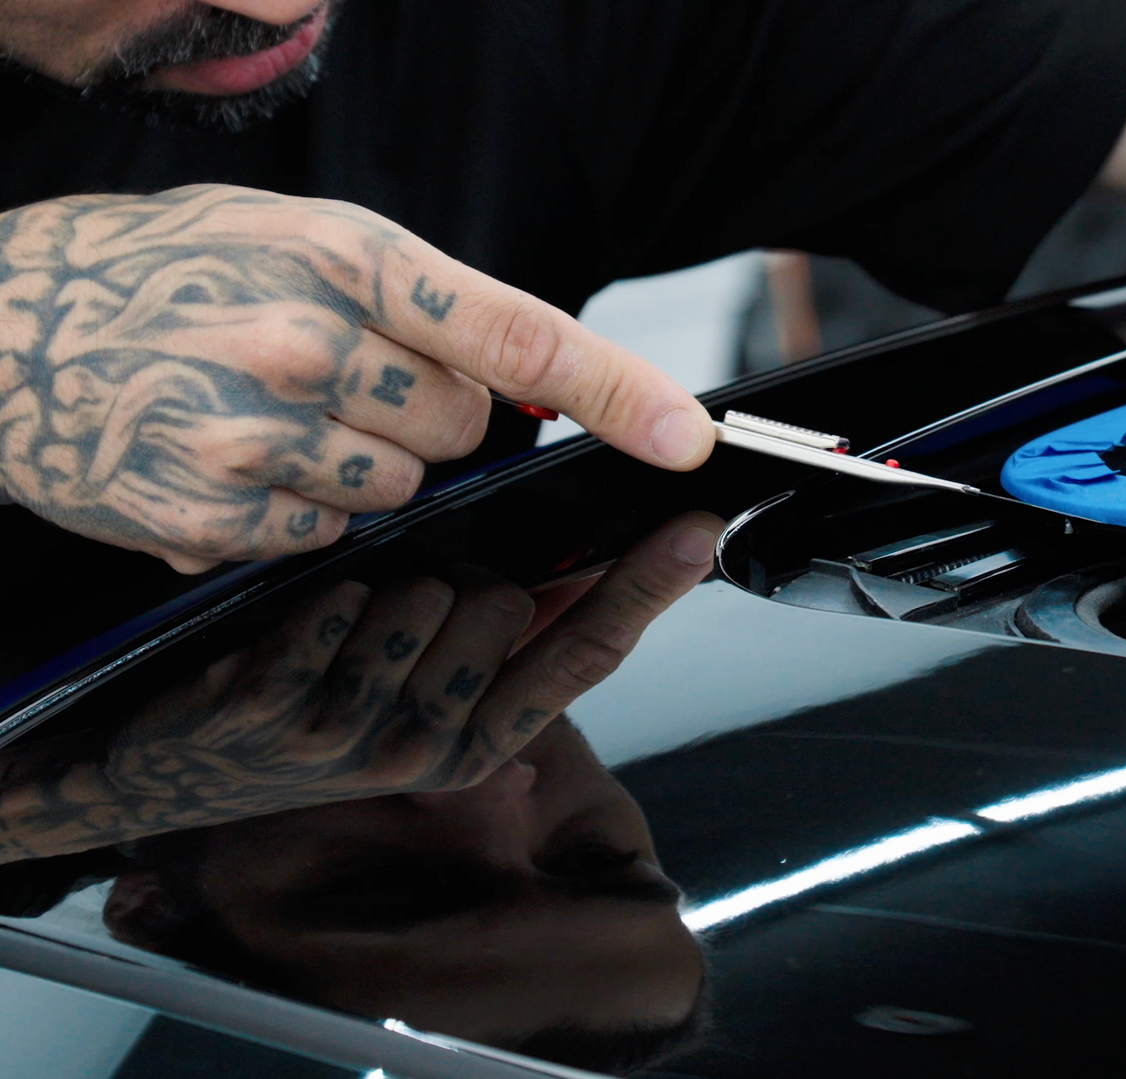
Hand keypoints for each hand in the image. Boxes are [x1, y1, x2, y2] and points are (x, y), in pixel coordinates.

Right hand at [0, 185, 712, 572]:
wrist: (8, 324)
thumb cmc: (177, 270)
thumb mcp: (307, 241)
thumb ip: (425, 309)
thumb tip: (532, 391)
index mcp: (348, 258)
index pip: (518, 335)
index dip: (616, 392)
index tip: (685, 434)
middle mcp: (302, 344)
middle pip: (465, 436)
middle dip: (436, 426)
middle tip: (354, 388)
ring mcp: (248, 435)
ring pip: (397, 497)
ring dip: (366, 477)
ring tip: (281, 424)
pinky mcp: (203, 512)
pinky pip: (317, 540)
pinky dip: (297, 516)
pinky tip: (237, 464)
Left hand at [0, 512, 719, 860]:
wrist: (167, 773)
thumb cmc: (312, 719)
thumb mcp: (424, 698)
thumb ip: (510, 647)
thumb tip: (587, 578)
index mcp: (480, 747)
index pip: (591, 657)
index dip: (646, 589)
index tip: (695, 529)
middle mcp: (431, 753)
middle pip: (508, 605)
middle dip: (470, 576)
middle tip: (416, 598)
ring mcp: (354, 737)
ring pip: (424, 594)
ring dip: (387, 581)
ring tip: (348, 621)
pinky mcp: (278, 709)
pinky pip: (335, 602)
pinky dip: (317, 592)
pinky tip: (298, 624)